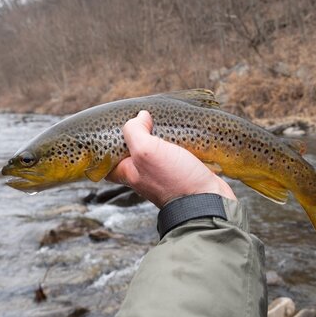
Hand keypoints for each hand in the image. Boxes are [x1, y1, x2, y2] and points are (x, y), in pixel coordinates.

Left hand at [106, 110, 235, 207]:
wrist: (207, 199)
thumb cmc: (174, 180)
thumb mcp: (146, 151)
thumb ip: (135, 131)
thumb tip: (141, 116)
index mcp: (128, 172)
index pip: (108, 158)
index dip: (108, 141)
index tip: (115, 125)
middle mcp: (143, 174)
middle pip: (133, 149)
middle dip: (138, 132)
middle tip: (143, 117)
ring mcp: (163, 172)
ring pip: (156, 148)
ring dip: (160, 134)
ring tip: (162, 119)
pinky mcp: (181, 170)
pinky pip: (175, 151)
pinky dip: (177, 140)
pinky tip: (181, 131)